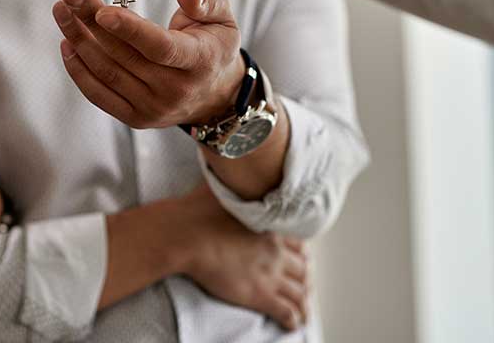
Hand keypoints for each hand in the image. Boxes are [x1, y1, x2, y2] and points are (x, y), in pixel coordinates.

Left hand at [53, 0, 243, 127]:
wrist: (215, 94)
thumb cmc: (213, 46)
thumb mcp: (223, 17)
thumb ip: (206, 0)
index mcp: (199, 61)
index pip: (159, 47)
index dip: (130, 29)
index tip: (102, 11)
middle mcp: (174, 89)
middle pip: (123, 54)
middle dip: (90, 20)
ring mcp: (152, 107)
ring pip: (106, 72)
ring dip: (78, 39)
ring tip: (62, 10)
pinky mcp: (135, 117)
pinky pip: (99, 94)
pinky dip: (78, 69)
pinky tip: (67, 43)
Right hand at [179, 184, 308, 331]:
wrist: (188, 234)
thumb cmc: (199, 210)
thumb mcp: (225, 189)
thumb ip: (237, 185)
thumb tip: (234, 171)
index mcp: (271, 226)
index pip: (298, 242)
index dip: (300, 252)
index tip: (299, 257)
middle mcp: (277, 250)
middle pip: (303, 267)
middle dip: (305, 276)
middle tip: (302, 283)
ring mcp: (271, 275)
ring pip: (300, 291)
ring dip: (303, 300)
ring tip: (303, 308)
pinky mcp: (260, 295)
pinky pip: (287, 312)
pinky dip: (294, 319)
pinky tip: (292, 323)